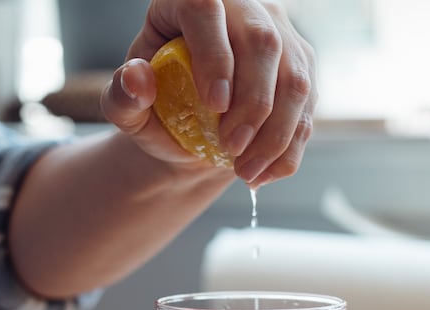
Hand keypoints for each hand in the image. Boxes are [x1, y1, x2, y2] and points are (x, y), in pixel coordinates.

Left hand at [101, 0, 316, 185]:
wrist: (192, 128)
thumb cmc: (157, 107)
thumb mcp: (128, 107)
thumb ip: (122, 96)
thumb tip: (137, 77)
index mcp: (190, 0)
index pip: (206, 9)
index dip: (214, 55)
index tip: (214, 105)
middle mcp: (242, 8)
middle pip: (262, 43)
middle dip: (252, 104)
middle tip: (231, 148)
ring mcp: (278, 34)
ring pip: (294, 78)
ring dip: (275, 134)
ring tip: (246, 170)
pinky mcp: (301, 66)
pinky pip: (308, 108)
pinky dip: (288, 148)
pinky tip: (263, 173)